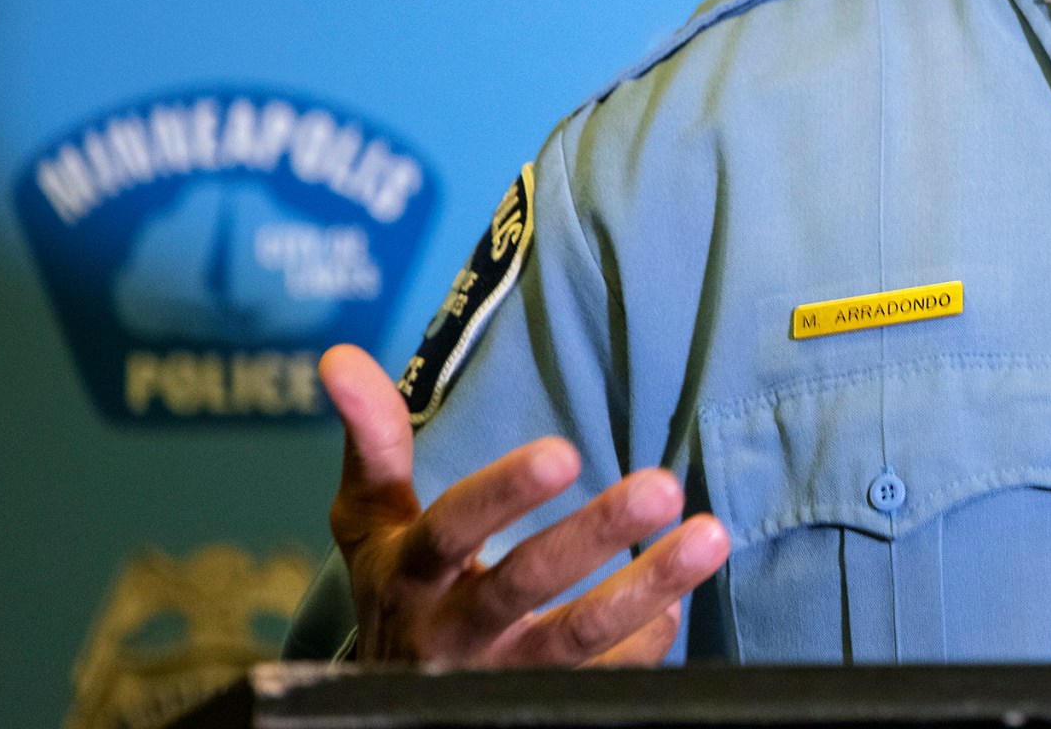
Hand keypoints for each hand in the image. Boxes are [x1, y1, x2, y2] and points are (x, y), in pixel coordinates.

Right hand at [321, 345, 730, 665]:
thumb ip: (372, 442)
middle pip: (524, 583)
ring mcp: (496, 676)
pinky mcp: (536, 705)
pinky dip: (645, 646)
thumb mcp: (370, 522)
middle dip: (595, 536)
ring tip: (711, 537)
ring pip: (575, 640)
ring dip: (648, 591)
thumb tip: (339, 357)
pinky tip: (678, 606)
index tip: (563, 451)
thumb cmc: (397, 585)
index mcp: (408, 574)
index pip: (451, 529)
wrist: (381, 706)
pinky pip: (601, 684)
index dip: (501, 494)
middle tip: (663, 484)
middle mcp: (450, 630)